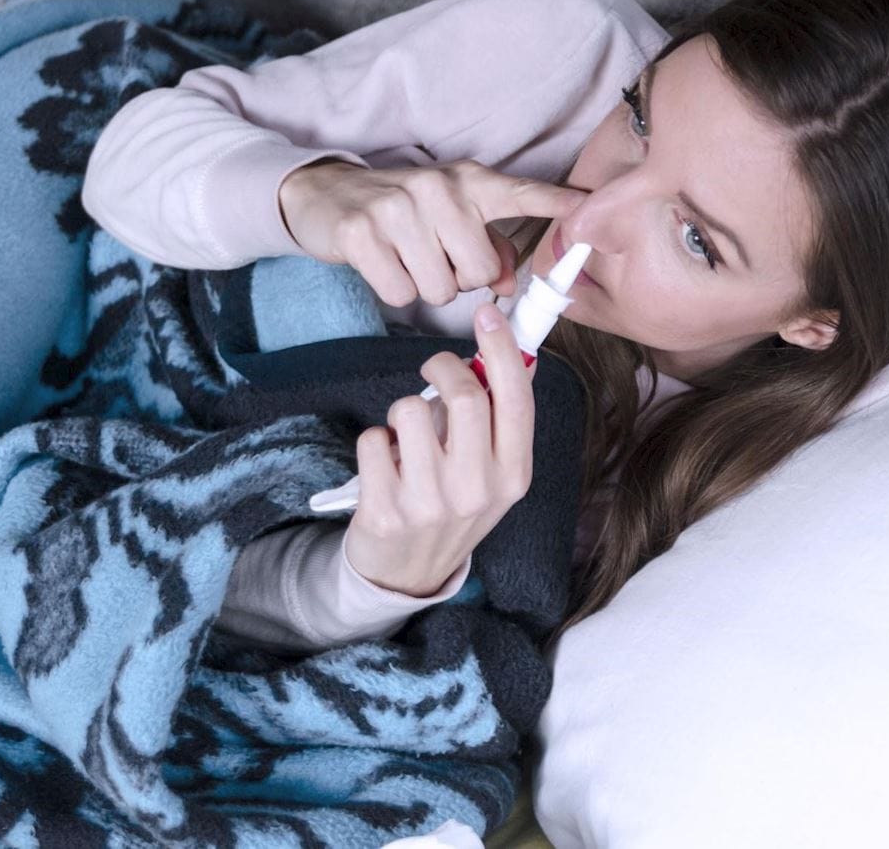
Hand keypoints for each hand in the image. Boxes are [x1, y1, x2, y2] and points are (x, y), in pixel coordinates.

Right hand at [278, 158, 586, 304]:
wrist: (326, 194)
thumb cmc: (402, 211)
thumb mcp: (450, 219)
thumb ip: (489, 248)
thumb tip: (510, 281)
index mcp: (468, 182)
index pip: (521, 193)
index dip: (556, 202)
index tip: (589, 204)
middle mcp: (437, 188)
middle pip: (478, 272)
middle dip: (460, 280)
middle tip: (434, 258)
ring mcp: (397, 208)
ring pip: (440, 289)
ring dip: (425, 286)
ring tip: (406, 257)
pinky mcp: (362, 233)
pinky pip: (401, 293)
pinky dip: (393, 289)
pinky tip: (382, 263)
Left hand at [343, 302, 535, 596]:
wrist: (407, 573)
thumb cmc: (453, 508)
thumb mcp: (493, 473)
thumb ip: (501, 420)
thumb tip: (514, 355)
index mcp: (513, 475)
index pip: (515, 399)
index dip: (502, 349)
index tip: (487, 315)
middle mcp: (477, 490)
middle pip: (463, 395)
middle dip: (442, 366)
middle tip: (434, 370)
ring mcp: (430, 503)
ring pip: (410, 409)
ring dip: (404, 411)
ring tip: (408, 437)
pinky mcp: (385, 510)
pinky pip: (372, 437)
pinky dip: (374, 441)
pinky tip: (384, 466)